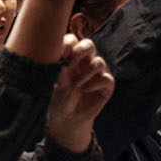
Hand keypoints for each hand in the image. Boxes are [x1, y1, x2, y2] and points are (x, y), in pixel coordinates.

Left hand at [47, 34, 112, 153]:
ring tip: (76, 86)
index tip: (62, 54)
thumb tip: (62, 56)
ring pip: (99, 62)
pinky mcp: (105, 86)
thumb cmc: (56, 98)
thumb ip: (58, 68)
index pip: (72, 40)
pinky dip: (95, 84)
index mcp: (69, 58)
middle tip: (71, 63)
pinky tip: (85, 91)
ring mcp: (96, 74)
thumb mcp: (53, 83)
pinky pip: (107, 78)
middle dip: (81, 51)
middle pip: (89, 45)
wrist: (65, 119)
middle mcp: (84, 63)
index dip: (69, 43)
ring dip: (87, 73)